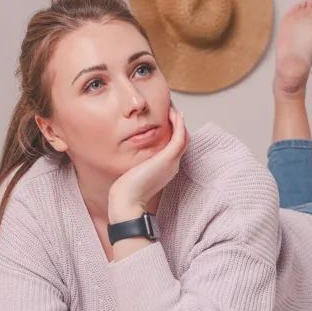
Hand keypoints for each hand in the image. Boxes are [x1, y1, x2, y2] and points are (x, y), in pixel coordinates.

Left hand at [109, 106, 188, 222]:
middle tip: (172, 110)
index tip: (167, 119)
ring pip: (184, 137)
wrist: (127, 201)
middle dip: (179, 124)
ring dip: (180, 121)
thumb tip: (130, 156)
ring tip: (173, 109)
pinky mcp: (168, 158)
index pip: (176, 146)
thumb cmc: (127, 190)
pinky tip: (175, 114)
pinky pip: (180, 137)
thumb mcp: (135, 171)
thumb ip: (138, 162)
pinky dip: (180, 125)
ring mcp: (172, 162)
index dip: (174, 132)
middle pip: (183, 139)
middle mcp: (172, 165)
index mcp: (166, 168)